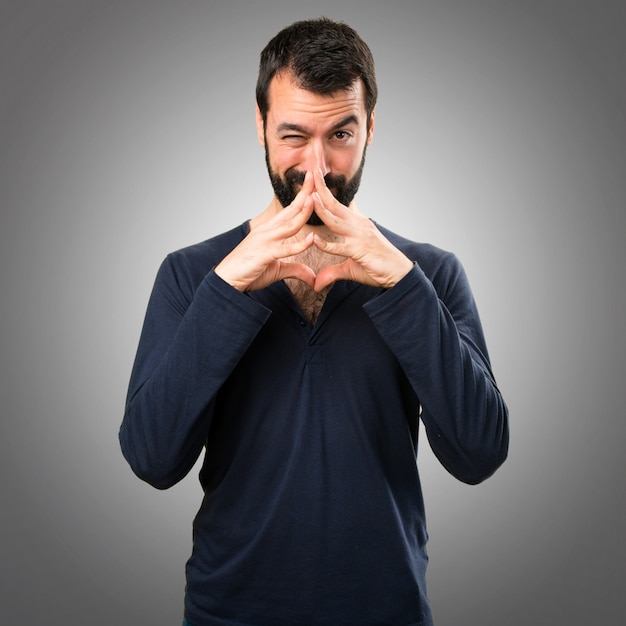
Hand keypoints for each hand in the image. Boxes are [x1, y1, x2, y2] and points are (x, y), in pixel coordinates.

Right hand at [215, 172, 317, 291]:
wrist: (227, 280)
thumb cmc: (249, 271)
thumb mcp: (277, 270)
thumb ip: (296, 269)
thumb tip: (312, 276)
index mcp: (270, 230)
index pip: (290, 210)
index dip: (302, 196)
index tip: (313, 183)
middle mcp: (268, 230)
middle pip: (291, 210)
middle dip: (304, 193)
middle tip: (315, 175)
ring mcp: (265, 240)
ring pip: (290, 225)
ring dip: (304, 211)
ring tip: (316, 197)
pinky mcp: (264, 254)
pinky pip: (285, 248)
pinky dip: (299, 245)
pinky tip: (311, 239)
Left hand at [310, 169, 413, 290]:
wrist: (399, 273)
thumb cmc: (377, 267)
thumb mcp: (350, 268)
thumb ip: (332, 272)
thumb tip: (317, 283)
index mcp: (357, 223)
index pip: (337, 204)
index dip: (325, 191)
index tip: (314, 178)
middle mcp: (358, 225)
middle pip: (335, 205)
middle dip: (321, 189)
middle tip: (310, 171)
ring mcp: (360, 236)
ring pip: (336, 221)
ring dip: (321, 209)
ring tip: (308, 197)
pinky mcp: (360, 251)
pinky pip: (340, 247)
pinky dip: (327, 245)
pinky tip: (315, 241)